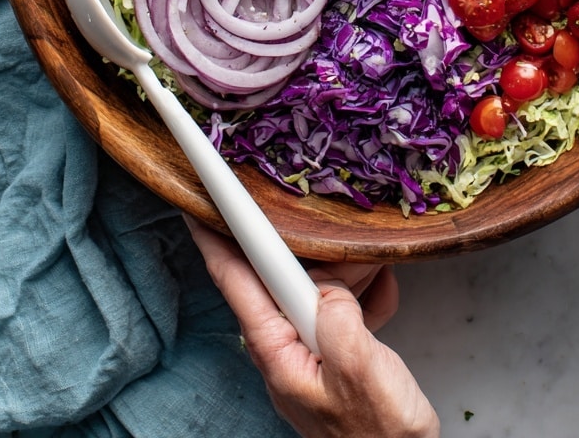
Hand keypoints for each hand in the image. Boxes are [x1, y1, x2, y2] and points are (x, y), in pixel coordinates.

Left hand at [186, 217, 439, 437]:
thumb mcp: (361, 370)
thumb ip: (337, 315)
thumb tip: (326, 281)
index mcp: (279, 354)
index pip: (238, 283)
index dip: (216, 241)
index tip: (197, 208)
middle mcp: (285, 353)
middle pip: (278, 281)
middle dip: (305, 250)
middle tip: (327, 230)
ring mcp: (307, 355)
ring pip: (315, 293)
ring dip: (346, 277)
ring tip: (373, 270)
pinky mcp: (331, 358)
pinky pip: (339, 313)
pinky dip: (362, 301)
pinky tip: (381, 298)